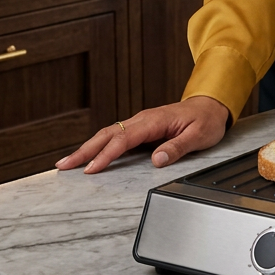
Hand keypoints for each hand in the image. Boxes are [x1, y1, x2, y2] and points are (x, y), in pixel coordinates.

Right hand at [55, 95, 229, 174]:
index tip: (91, 169)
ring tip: (68, 162)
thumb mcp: (198, 136)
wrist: (211, 106)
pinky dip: (99, 145)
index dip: (106, 154)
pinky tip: (90, 155)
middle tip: (63, 165)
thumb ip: (177, 147)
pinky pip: (116, 136)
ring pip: (109, 134)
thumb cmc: (206, 121)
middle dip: (84, 150)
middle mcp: (143, 119)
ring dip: (88, 147)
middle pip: (108, 134)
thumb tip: (157, 160)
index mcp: (154, 121)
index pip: (124, 139)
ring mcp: (141, 122)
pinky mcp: (142, 128)